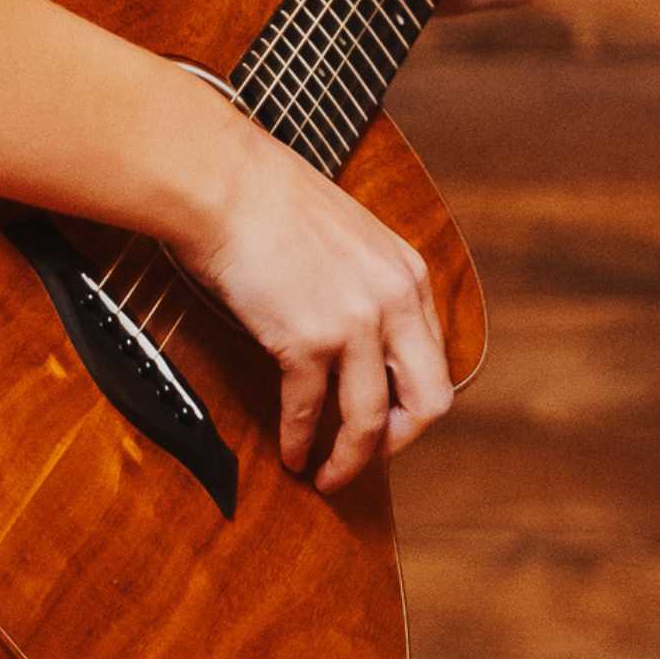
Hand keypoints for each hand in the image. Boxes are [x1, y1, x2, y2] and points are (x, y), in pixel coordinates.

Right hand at [168, 77, 455, 488]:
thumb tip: (357, 333)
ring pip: (373, 420)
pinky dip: (301, 440)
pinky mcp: (308, 339)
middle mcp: (396, 301)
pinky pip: (310, 410)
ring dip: (350, 460)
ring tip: (327, 477)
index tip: (389, 420)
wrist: (223, 182)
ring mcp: (356, 322)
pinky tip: (290, 454)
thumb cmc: (269, 202)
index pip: (436, 359)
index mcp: (410, 274)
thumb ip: (367, 283)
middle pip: (429, 400)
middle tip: (370, 460)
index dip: (413, 401)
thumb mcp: (349, 237)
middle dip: (401, 441)